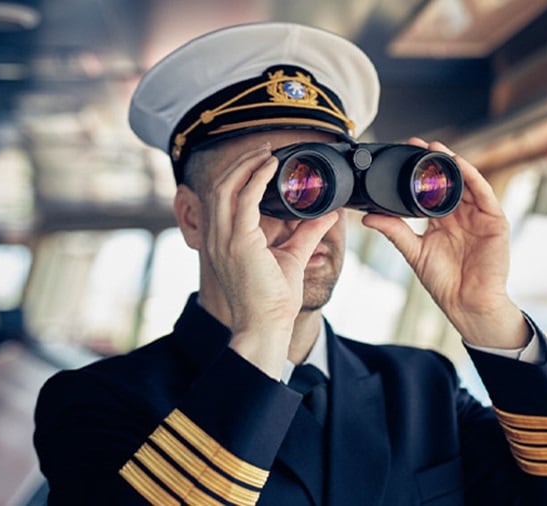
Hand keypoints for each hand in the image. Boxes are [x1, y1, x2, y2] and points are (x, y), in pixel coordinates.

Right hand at [203, 143, 338, 375]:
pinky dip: (256, 178)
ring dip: (247, 164)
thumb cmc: (274, 299)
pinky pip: (243, 199)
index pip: (222, 196)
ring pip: (226, 186)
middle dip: (241, 162)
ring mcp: (224, 239)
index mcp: (224, 239)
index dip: (238, 173)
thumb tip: (328, 214)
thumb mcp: (293, 256)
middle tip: (264, 148)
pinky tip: (271, 167)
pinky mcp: (238, 242)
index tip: (261, 159)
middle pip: (220, 185)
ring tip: (267, 152)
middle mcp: (217, 237)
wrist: (267, 325)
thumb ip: (307, 232)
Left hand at [362, 138, 528, 348]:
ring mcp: (478, 217)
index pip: (430, 190)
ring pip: (466, 182)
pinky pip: (485, 194)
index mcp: (441, 221)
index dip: (418, 173)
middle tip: (416, 144)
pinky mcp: (494, 222)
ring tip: (435, 149)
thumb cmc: (444, 282)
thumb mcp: (414, 252)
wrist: (467, 304)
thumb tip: (368, 218)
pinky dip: (473, 177)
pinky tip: (459, 165)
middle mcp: (460, 215)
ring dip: (452, 163)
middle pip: (448, 181)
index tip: (402, 155)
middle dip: (434, 162)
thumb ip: (395, 231)